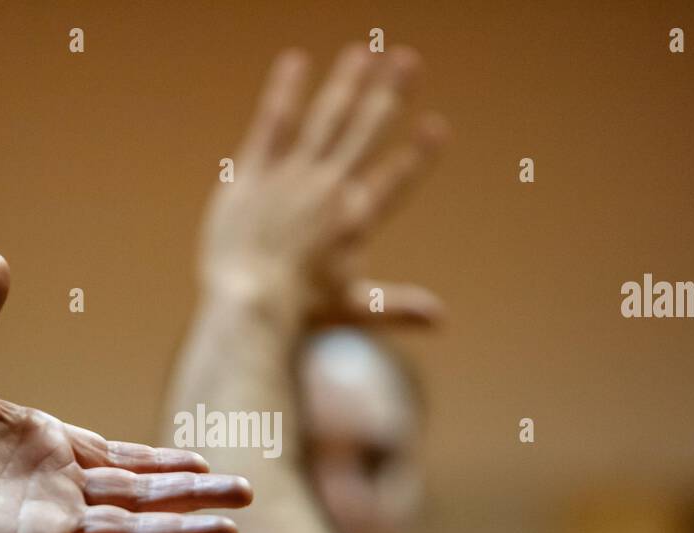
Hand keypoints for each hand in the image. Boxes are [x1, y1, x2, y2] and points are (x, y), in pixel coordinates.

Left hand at [0, 253, 251, 532]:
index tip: (206, 462)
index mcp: (48, 446)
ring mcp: (50, 521)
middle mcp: (59, 487)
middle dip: (195, 496)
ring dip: (183, 530)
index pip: (124, 457)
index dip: (166, 462)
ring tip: (231, 532)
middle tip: (245, 498)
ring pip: (133, 528)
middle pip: (144, 495)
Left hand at [199, 46, 447, 330]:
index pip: (396, 178)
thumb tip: (443, 319)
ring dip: (349, 82)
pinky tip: (296, 61)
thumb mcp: (353, 310)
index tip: (436, 127)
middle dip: (390, 93)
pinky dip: (286, 91)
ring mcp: (294, 175)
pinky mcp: (256, 171)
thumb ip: (397, 307)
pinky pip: (275, 122)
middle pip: (367, 131)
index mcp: (357, 220)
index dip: (418, 153)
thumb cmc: (298, 314)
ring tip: (365, 52)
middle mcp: (332, 188)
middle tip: (409, 60)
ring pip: (327, 117)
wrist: (250, 303)